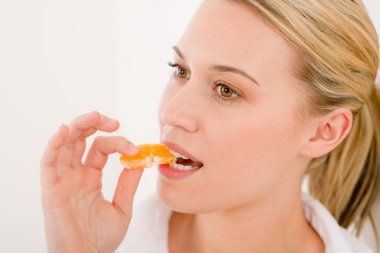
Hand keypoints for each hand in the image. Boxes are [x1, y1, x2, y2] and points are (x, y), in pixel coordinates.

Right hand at [40, 111, 143, 252]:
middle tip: (113, 121)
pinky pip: (48, 162)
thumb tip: (141, 158)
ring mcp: (62, 179)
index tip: (136, 149)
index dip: (119, 143)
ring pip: (65, 143)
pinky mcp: (50, 189)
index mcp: (91, 177)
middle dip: (95, 124)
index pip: (101, 148)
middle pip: (80, 138)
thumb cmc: (101, 239)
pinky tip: (65, 130)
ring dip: (78, 126)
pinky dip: (54, 144)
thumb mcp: (122, 207)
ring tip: (96, 116)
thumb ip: (128, 184)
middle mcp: (75, 174)